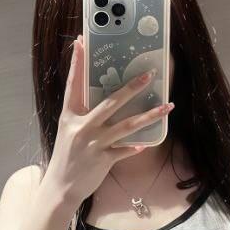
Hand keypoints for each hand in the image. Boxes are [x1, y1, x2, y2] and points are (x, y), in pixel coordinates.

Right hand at [43, 35, 171, 208]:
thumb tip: (101, 95)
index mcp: (70, 116)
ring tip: (168, 106)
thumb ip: (82, 113)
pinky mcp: (103, 159)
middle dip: (132, 87)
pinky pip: (125, 150)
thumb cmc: (67, 156)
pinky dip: (135, 147)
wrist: (61, 187)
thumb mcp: (69, 130)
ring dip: (149, 115)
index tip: (81, 42)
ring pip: (126, 125)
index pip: (74, 84)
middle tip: (150, 74)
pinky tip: (146, 143)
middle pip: (111, 102)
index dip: (77, 63)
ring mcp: (94, 144)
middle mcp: (81, 127)